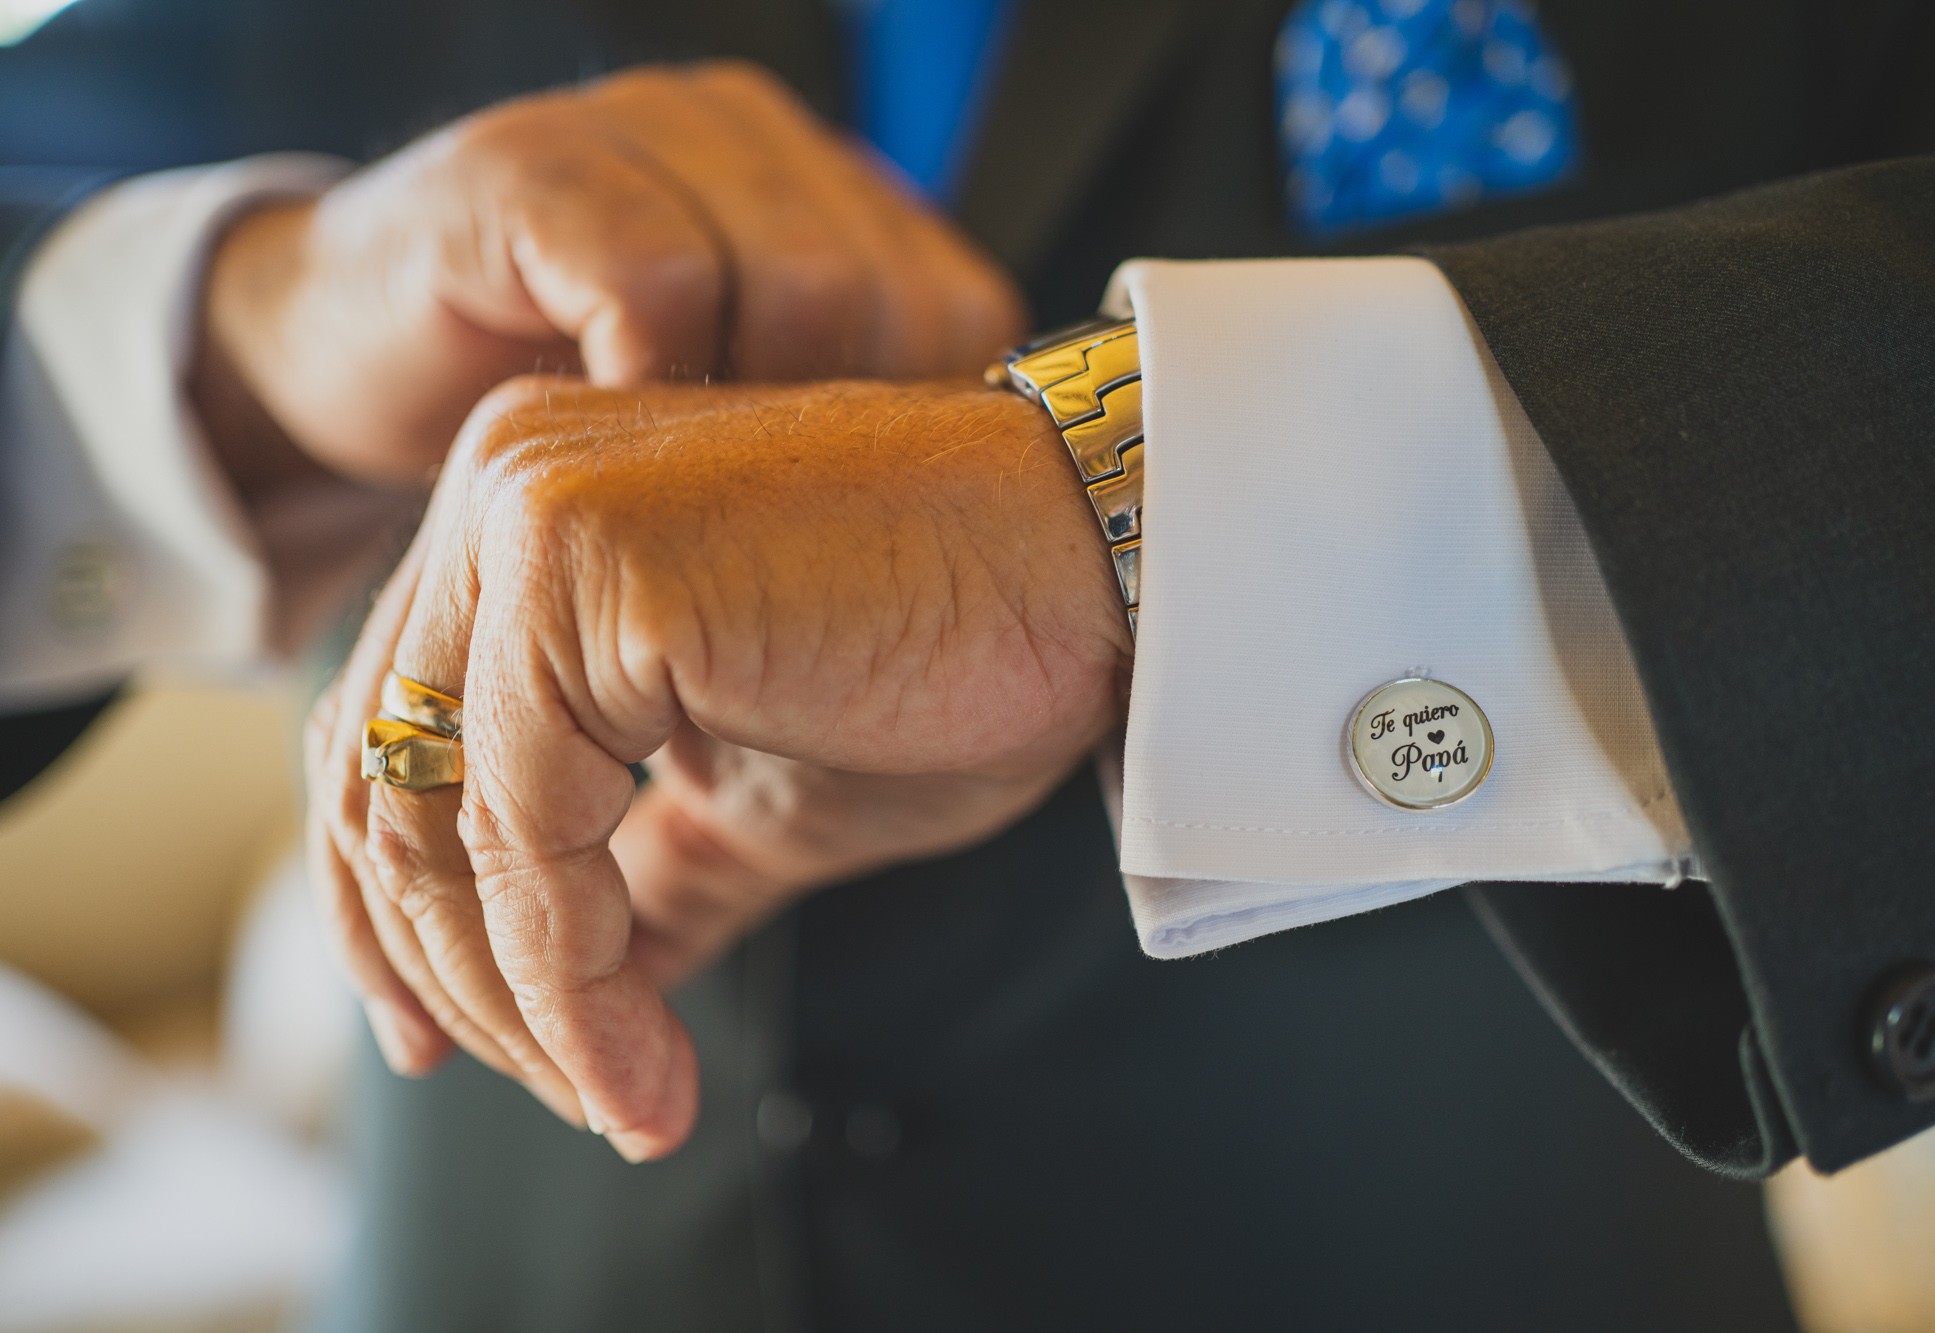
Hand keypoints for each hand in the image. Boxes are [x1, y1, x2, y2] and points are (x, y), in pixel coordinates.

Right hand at [193, 61, 1023, 497]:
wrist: (352, 348)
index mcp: (820, 189)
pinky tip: (617, 452)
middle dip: (844, 439)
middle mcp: (749, 140)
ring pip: (801, 284)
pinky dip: (652, 386)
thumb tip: (963, 532)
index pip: (954, 309)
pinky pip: (655, 278)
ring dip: (755, 427)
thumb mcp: (725, 424)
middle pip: (889, 300)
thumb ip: (832, 435)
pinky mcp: (532, 166)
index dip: (923, 434)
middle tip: (776, 541)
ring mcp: (645, 134)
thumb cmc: (560, 406)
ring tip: (697, 513)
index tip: (864, 538)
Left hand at [305, 376, 1130, 1160]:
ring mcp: (531, 515)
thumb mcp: (764, 792)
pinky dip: (569, 983)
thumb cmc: (959, 657)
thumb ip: (644, 870)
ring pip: (437, 822)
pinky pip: (523, 832)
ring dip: (521, 1005)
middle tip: (575, 1097)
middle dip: (460, 979)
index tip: (461, 1044)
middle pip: (388, 785)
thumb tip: (575, 991)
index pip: (395, 738)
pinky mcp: (587, 567)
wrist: (1104, 564)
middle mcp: (500, 486)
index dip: (408, 915)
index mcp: (532, 522)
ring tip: (624, 1102)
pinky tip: (645, 1070)